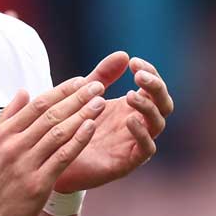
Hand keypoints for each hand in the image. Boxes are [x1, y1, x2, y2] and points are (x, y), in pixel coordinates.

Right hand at [0, 77, 106, 215]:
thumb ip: (7, 117)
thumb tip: (23, 92)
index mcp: (2, 134)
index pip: (36, 105)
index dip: (61, 91)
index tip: (80, 80)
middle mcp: (13, 145)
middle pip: (50, 114)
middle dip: (77, 98)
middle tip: (97, 85)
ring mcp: (25, 164)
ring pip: (58, 132)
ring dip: (82, 114)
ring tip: (100, 102)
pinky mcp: (38, 183)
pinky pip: (62, 156)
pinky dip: (78, 140)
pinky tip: (92, 127)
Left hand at [53, 53, 173, 192]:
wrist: (52, 160)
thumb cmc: (71, 128)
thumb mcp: (85, 98)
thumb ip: (102, 77)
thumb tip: (123, 54)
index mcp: (132, 107)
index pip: (153, 87)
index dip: (149, 73)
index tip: (133, 62)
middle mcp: (138, 124)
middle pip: (163, 103)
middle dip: (155, 87)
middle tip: (139, 76)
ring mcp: (134, 143)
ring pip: (157, 124)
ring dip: (147, 107)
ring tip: (130, 95)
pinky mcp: (128, 162)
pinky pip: (146, 149)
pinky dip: (142, 134)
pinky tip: (130, 120)